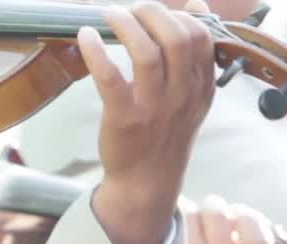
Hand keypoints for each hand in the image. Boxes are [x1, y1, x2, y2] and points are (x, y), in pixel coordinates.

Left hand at [80, 0, 216, 243]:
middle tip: (132, 10)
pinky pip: (110, 78)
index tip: (158, 12)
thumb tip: (195, 6)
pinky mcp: (124, 120)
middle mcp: (182, 96)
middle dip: (152, 13)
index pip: (201, 37)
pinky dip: (95, 52)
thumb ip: (195, 55)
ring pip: (147, 53)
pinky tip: (85, 36)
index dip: (179, 14)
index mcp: (200, 87)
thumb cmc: (164, 134)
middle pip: (177, 38)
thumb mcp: (191, 96)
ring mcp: (154, 109)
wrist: (146, 183)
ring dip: (126, 25)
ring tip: (109, 14)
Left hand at [148, 196, 273, 243]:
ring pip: (190, 213)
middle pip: (216, 210)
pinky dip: (169, 226)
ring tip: (187, 234)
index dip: (244, 214)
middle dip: (211, 212)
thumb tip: (242, 212)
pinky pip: (169, 227)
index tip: (235, 216)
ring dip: (188, 217)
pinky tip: (169, 238)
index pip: (255, 227)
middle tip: (205, 223)